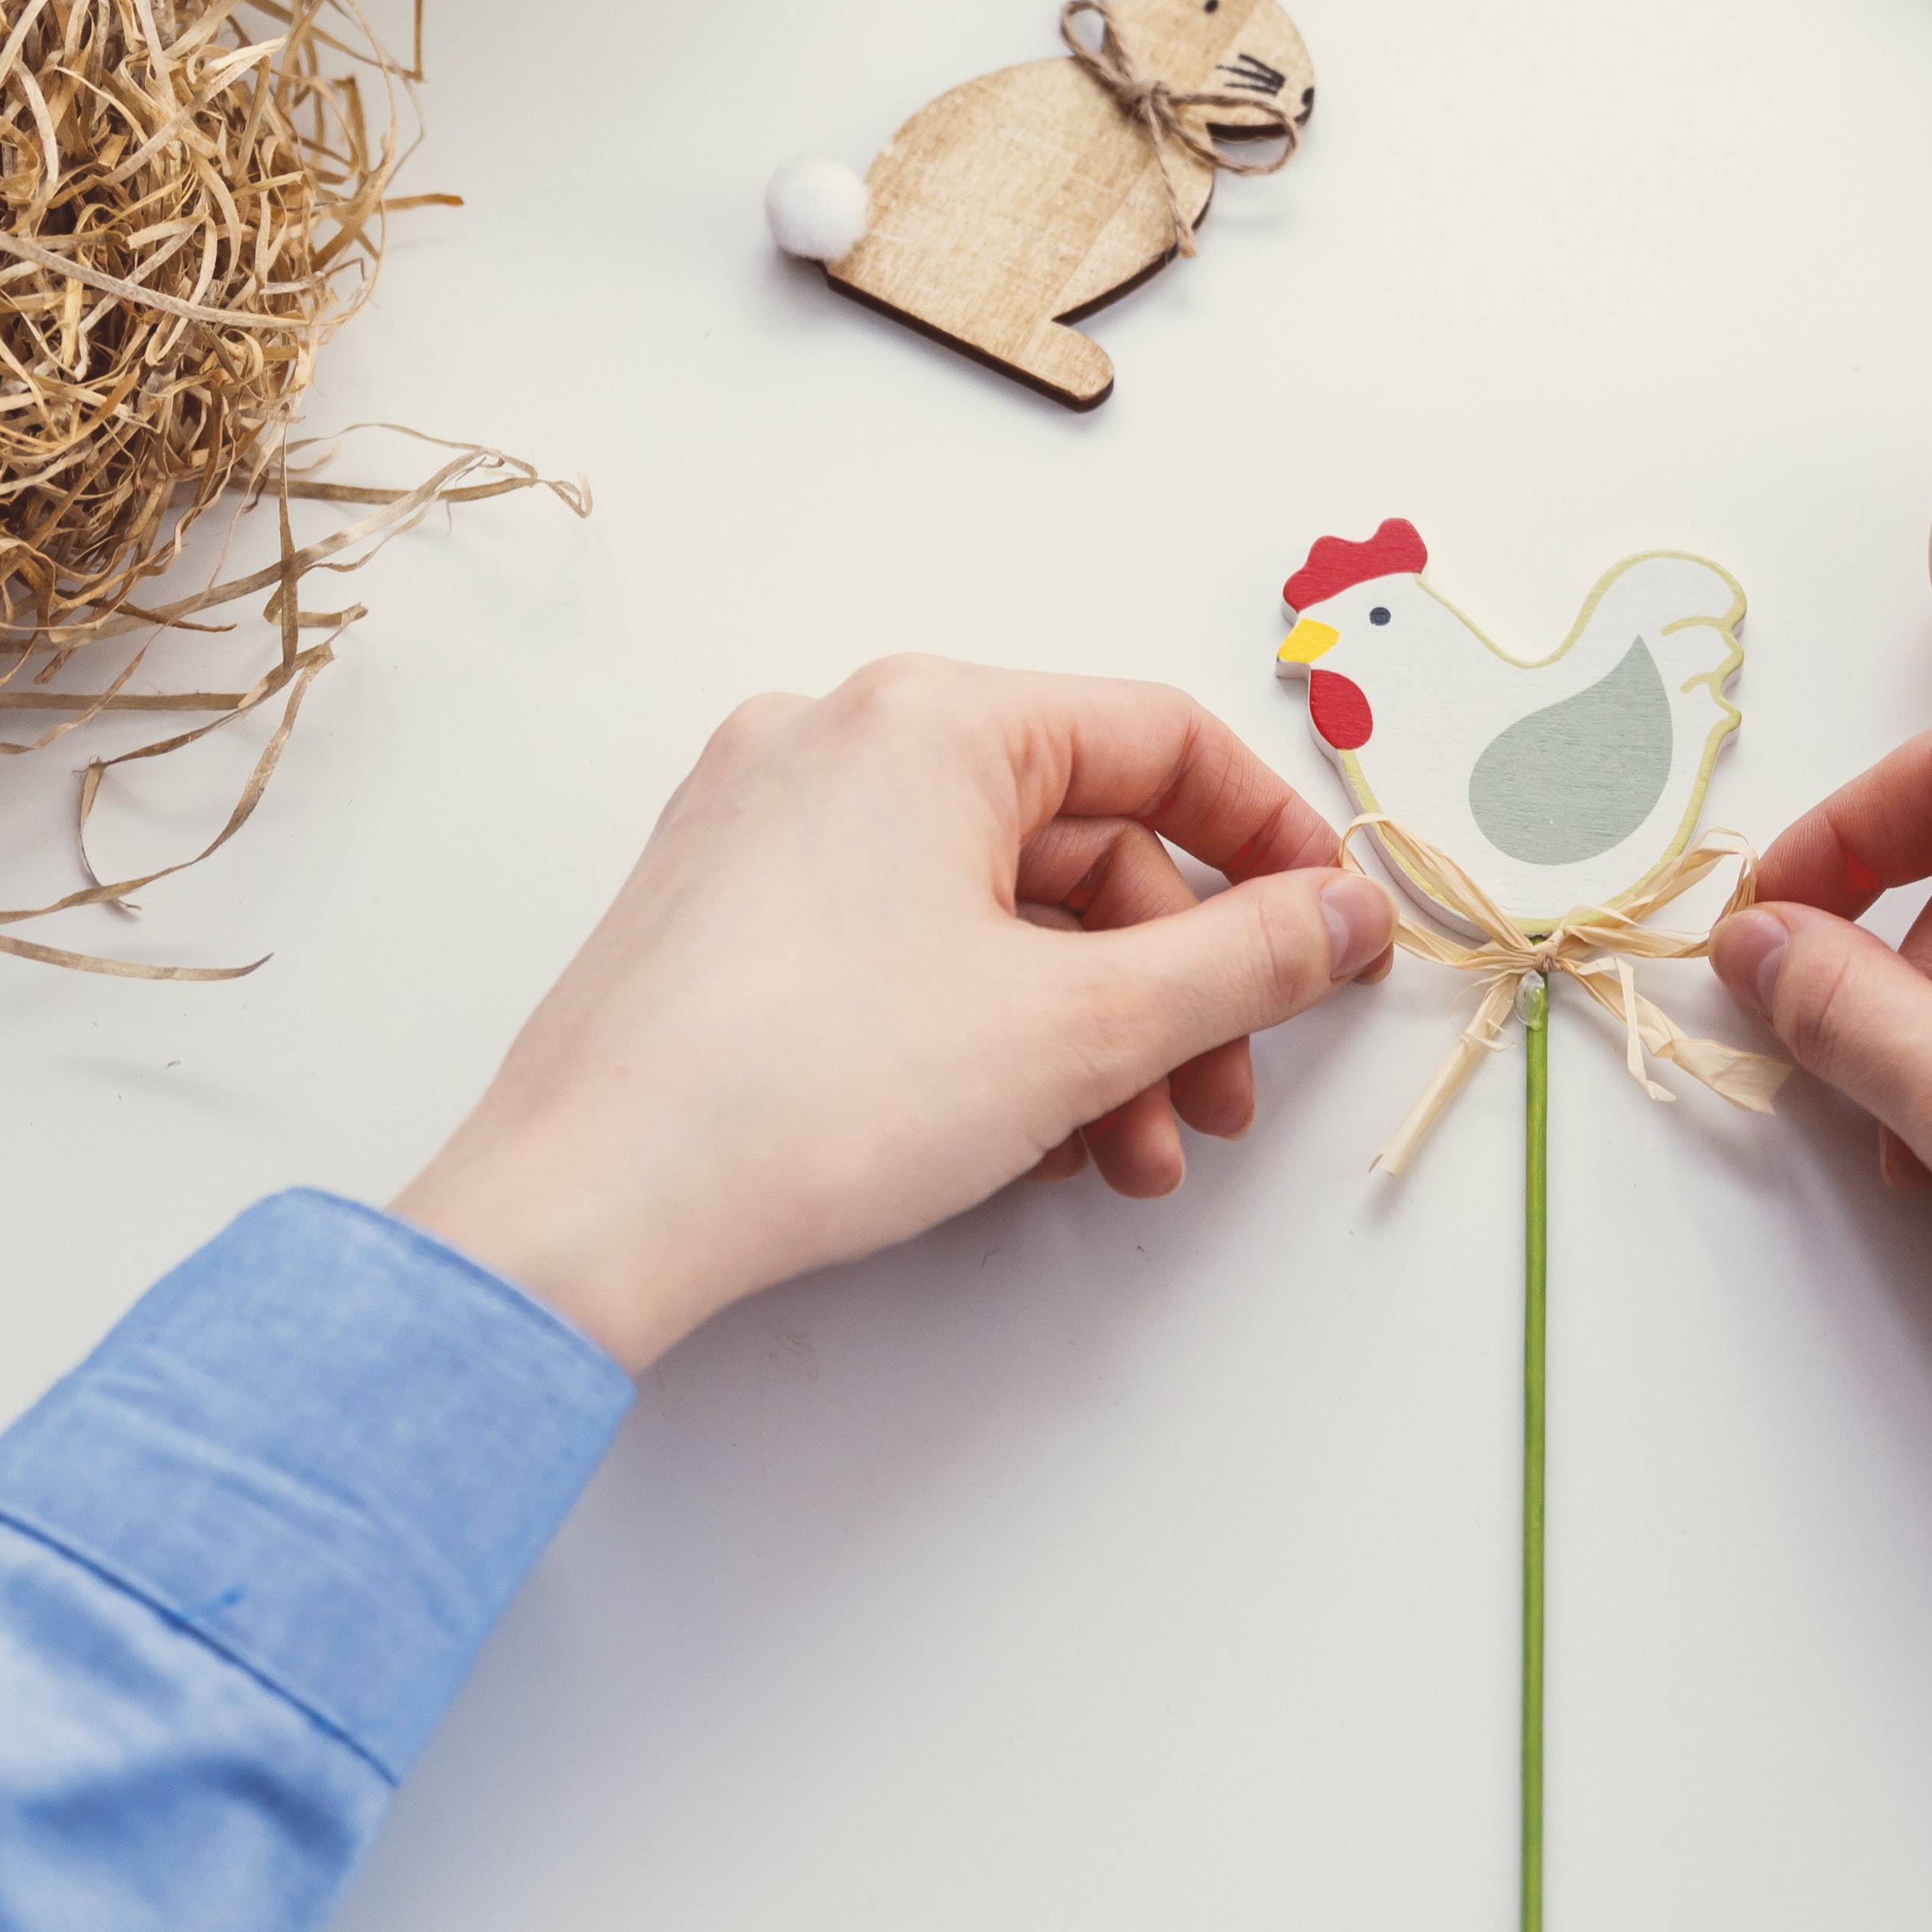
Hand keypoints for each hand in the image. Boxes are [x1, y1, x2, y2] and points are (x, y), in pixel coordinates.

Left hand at [394, 659, 1392, 1370]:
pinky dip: (988, 1032)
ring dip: (1090, 1036)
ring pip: (994, 911)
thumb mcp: (1083, 1027)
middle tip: (1221, 1102)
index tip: (1331, 936)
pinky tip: (1025, 1145)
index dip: (1273, 844)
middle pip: (1080, 841)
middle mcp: (837, 739)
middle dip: (1172, 991)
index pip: (1161, 740)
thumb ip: (1244, 962)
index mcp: (929, 717)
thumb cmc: (812, 1095)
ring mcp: (765, 826)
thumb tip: (1342, 917)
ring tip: (1124, 1161)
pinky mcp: (723, 916)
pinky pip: (906, 944)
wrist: (589, 1214)